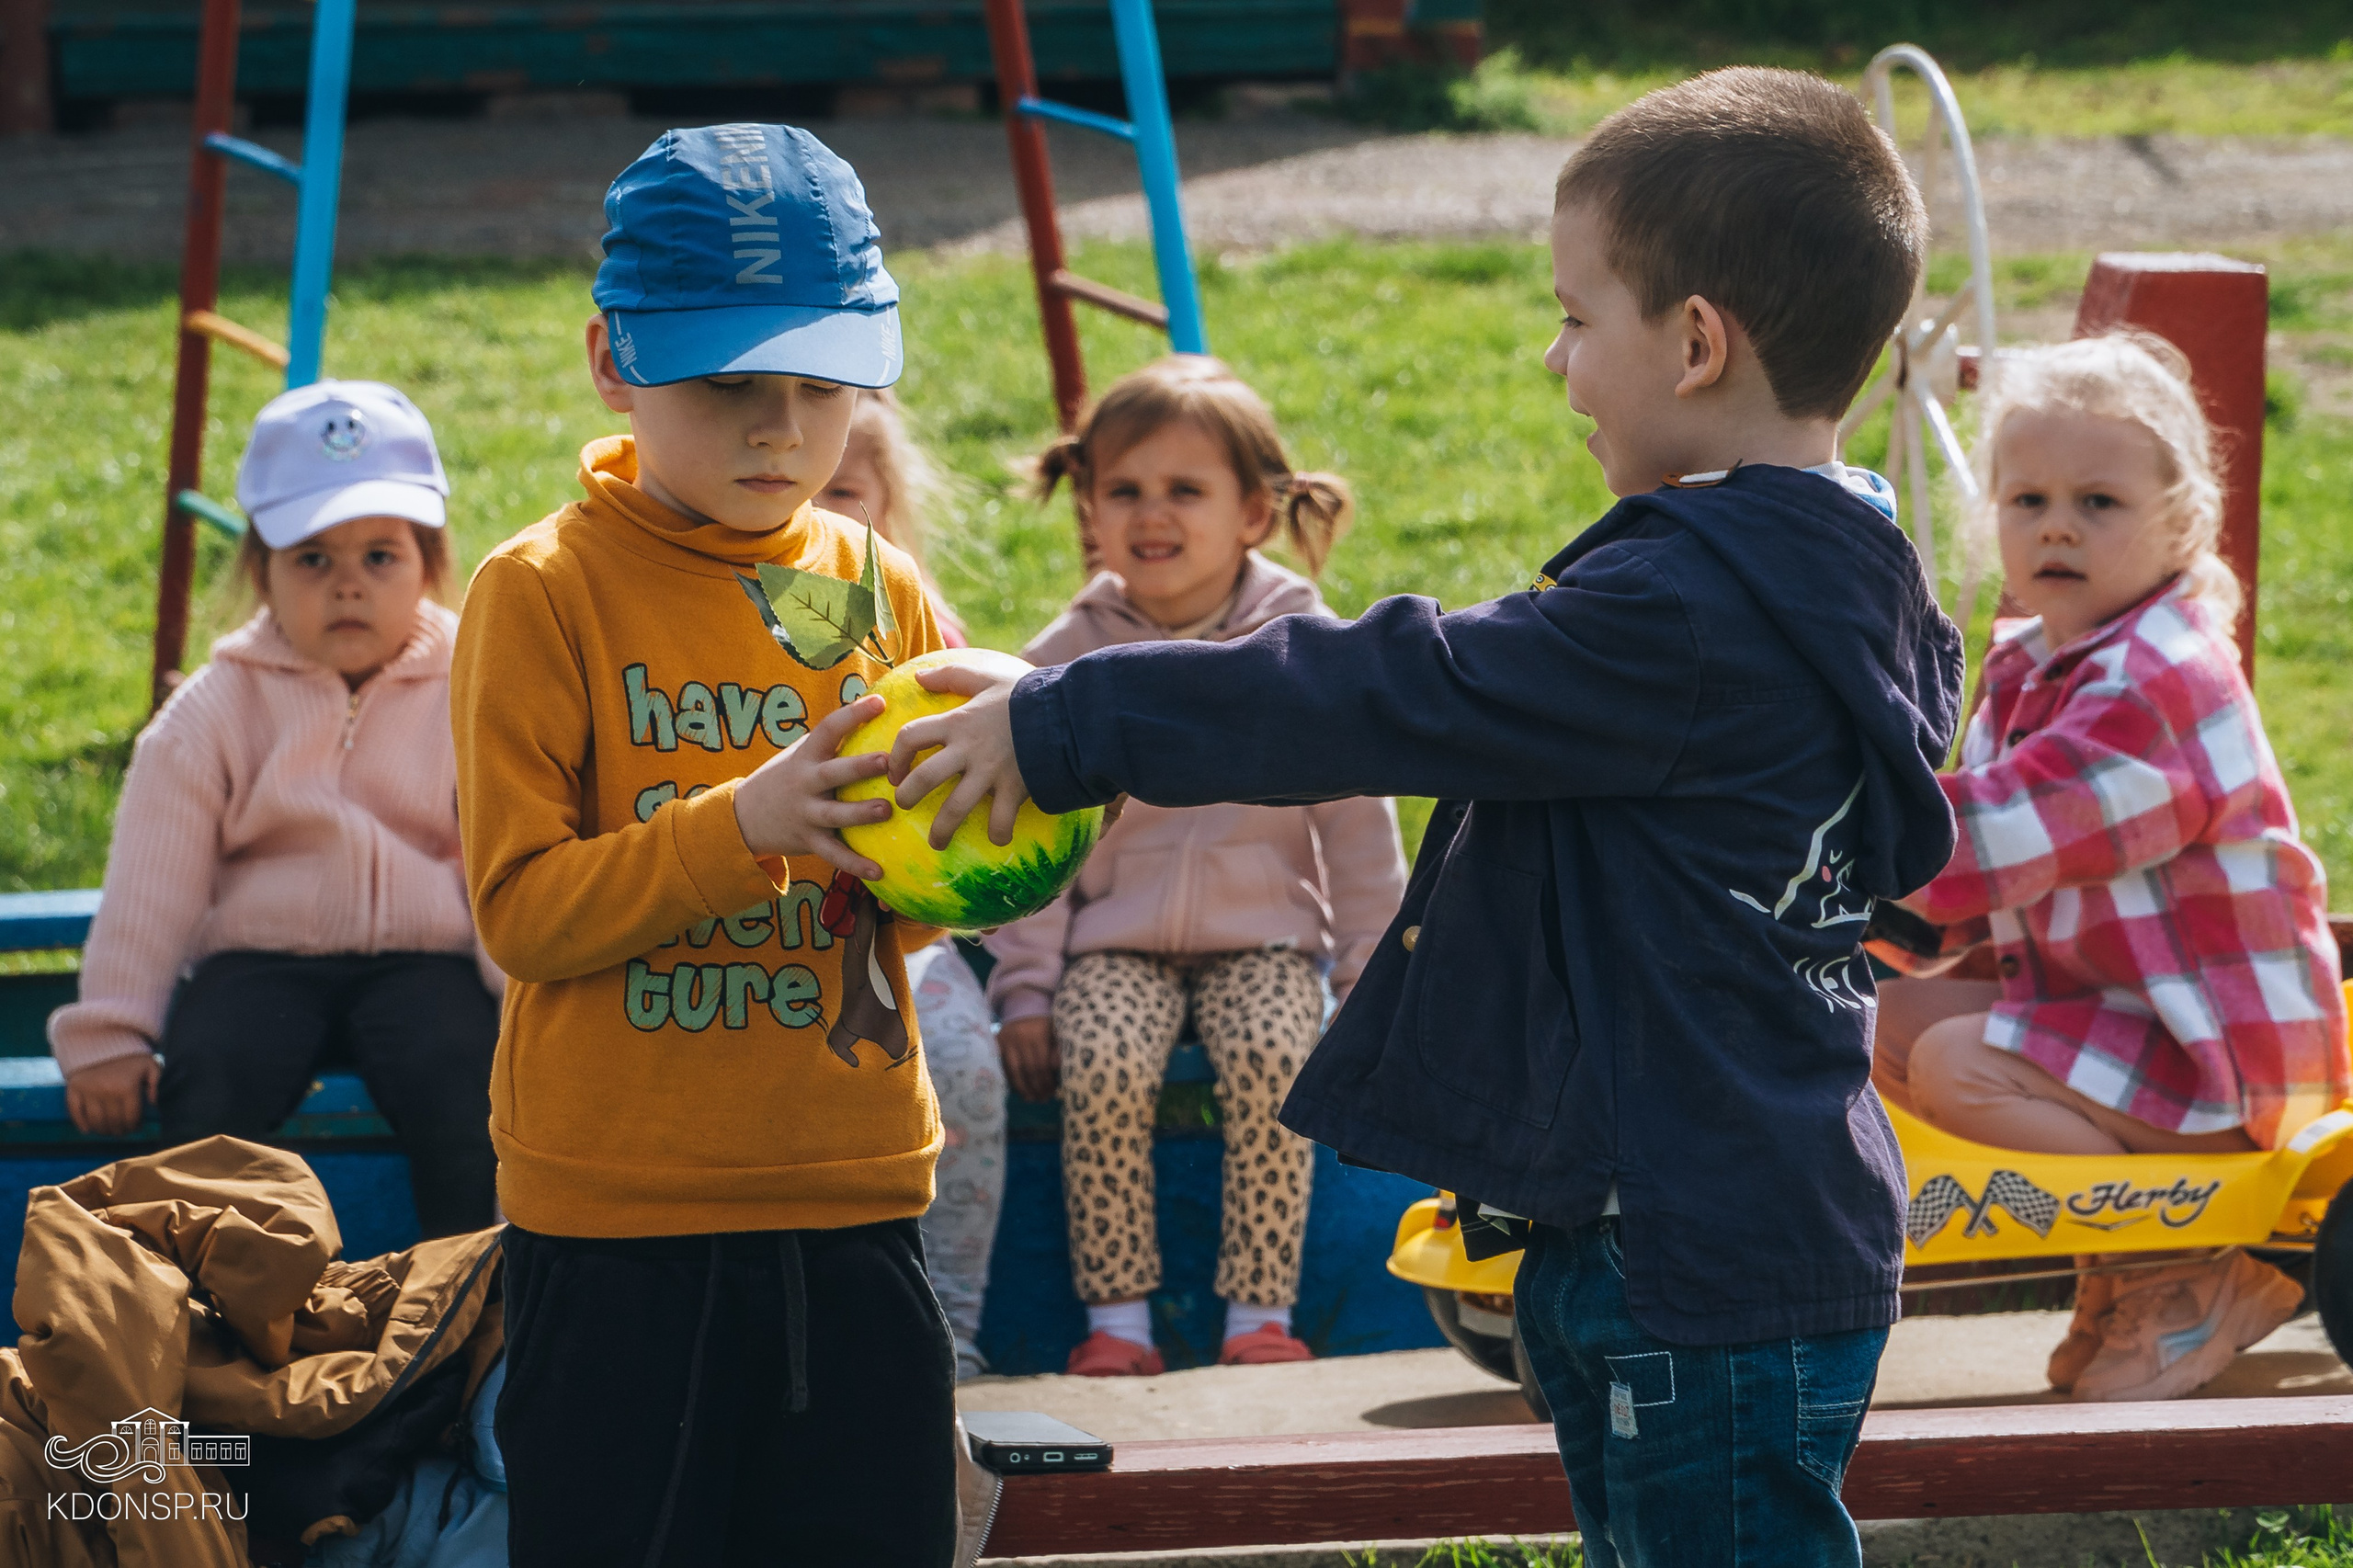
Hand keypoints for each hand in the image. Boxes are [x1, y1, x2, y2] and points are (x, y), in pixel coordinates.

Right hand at [66, 1053, 158, 1135]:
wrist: (102, 1037)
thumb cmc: (130, 1053)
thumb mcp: (150, 1064)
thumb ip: (155, 1084)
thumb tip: (153, 1104)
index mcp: (127, 1087)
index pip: (131, 1117)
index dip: (134, 1126)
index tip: (135, 1127)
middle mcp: (107, 1091)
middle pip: (113, 1121)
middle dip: (119, 1130)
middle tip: (122, 1131)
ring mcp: (88, 1090)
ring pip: (95, 1120)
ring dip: (102, 1130)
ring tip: (108, 1131)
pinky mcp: (74, 1087)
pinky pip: (74, 1110)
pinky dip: (80, 1123)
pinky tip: (87, 1130)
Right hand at [733, 693, 891, 879]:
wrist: (744, 816)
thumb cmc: (787, 778)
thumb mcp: (802, 754)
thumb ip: (833, 741)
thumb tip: (880, 708)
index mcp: (806, 755)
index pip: (829, 728)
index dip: (853, 714)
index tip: (880, 703)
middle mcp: (805, 782)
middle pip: (833, 773)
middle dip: (859, 766)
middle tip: (887, 760)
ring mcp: (806, 813)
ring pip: (835, 814)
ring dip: (860, 813)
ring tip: (886, 810)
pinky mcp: (808, 840)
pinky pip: (834, 854)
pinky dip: (854, 864)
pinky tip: (878, 870)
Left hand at [886, 653, 1030, 849]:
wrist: (1068, 711)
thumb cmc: (1026, 694)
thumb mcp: (987, 678)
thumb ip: (952, 676)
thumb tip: (919, 677)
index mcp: (958, 722)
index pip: (911, 737)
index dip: (896, 756)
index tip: (896, 771)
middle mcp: (968, 749)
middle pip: (925, 778)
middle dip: (908, 796)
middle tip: (903, 806)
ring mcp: (991, 772)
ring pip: (955, 808)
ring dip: (941, 830)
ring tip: (936, 844)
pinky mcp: (1015, 788)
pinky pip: (1001, 819)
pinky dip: (997, 832)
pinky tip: (996, 838)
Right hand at [997, 1015, 1059, 1101]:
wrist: (1023, 1006)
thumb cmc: (1044, 1023)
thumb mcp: (1056, 1031)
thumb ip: (1058, 1049)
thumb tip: (1058, 1070)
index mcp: (1038, 1034)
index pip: (1042, 1064)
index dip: (1047, 1081)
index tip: (1053, 1092)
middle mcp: (1020, 1038)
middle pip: (1029, 1070)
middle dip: (1037, 1087)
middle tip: (1043, 1099)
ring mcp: (1006, 1042)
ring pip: (1014, 1071)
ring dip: (1024, 1088)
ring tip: (1031, 1099)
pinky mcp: (997, 1044)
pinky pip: (1004, 1067)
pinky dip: (1012, 1081)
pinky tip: (1019, 1090)